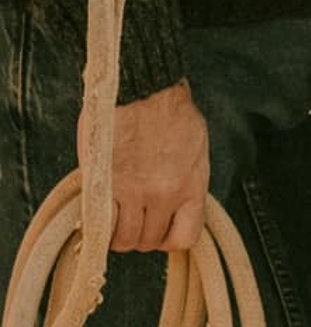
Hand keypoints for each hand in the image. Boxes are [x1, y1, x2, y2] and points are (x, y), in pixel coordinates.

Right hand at [107, 81, 209, 252]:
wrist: (144, 86)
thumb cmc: (170, 108)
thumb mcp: (195, 146)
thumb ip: (187, 180)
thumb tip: (177, 203)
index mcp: (192, 184)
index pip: (186, 236)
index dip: (169, 238)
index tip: (159, 229)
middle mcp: (166, 194)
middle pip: (149, 240)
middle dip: (139, 234)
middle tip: (131, 217)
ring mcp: (136, 192)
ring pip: (124, 239)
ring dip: (117, 233)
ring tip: (114, 215)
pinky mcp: (107, 186)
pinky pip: (102, 227)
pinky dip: (99, 226)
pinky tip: (100, 212)